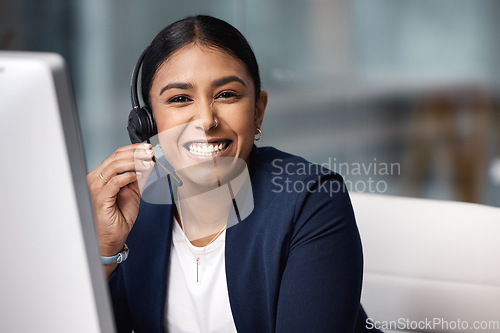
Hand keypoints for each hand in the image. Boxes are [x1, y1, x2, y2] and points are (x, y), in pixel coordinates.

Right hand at [87, 143, 153, 257]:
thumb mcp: (132, 191)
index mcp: (102, 176)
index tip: (146, 148)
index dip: (132, 150)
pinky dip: (129, 175)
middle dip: (135, 153)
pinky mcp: (101, 198)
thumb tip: (147, 163)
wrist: (113, 237)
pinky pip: (116, 181)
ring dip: (134, 162)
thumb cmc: (119, 216)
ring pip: (115, 166)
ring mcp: (96, 188)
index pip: (116, 155)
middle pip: (115, 158)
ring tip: (147, 162)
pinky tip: (139, 174)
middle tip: (149, 152)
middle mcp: (96, 180)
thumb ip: (137, 177)